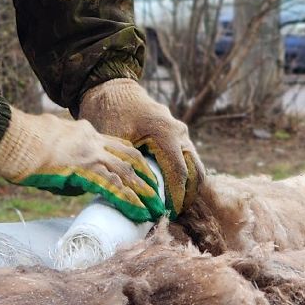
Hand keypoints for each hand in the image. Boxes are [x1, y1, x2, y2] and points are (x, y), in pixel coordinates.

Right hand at [0, 108, 166, 221]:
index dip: (133, 162)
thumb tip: (76, 182)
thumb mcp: (51, 145)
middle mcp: (92, 140)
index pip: (117, 146)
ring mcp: (90, 154)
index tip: (143, 176)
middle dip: (146, 177)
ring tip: (155, 209)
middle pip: (130, 158)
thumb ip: (68, 161)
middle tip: (158, 194)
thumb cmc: (20, 144)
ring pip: (127, 173)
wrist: (11, 138)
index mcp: (85, 131)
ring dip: (143, 193)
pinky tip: (138, 212)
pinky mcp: (83, 170)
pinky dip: (129, 201)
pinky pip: (113, 187)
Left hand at [77, 78, 202, 213]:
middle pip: (195, 171)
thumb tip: (131, 199)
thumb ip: (124, 166)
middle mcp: (179, 132)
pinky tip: (171, 192)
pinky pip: (188, 159)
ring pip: (195, 165)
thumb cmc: (109, 113)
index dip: (176, 197)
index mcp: (166, 132)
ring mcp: (181, 132)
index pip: (179, 173)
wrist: (111, 88)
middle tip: (174, 216)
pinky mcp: (177, 134)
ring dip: (188, 187)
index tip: (168, 215)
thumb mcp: (113, 140)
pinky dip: (184, 176)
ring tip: (173, 208)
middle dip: (187, 196)